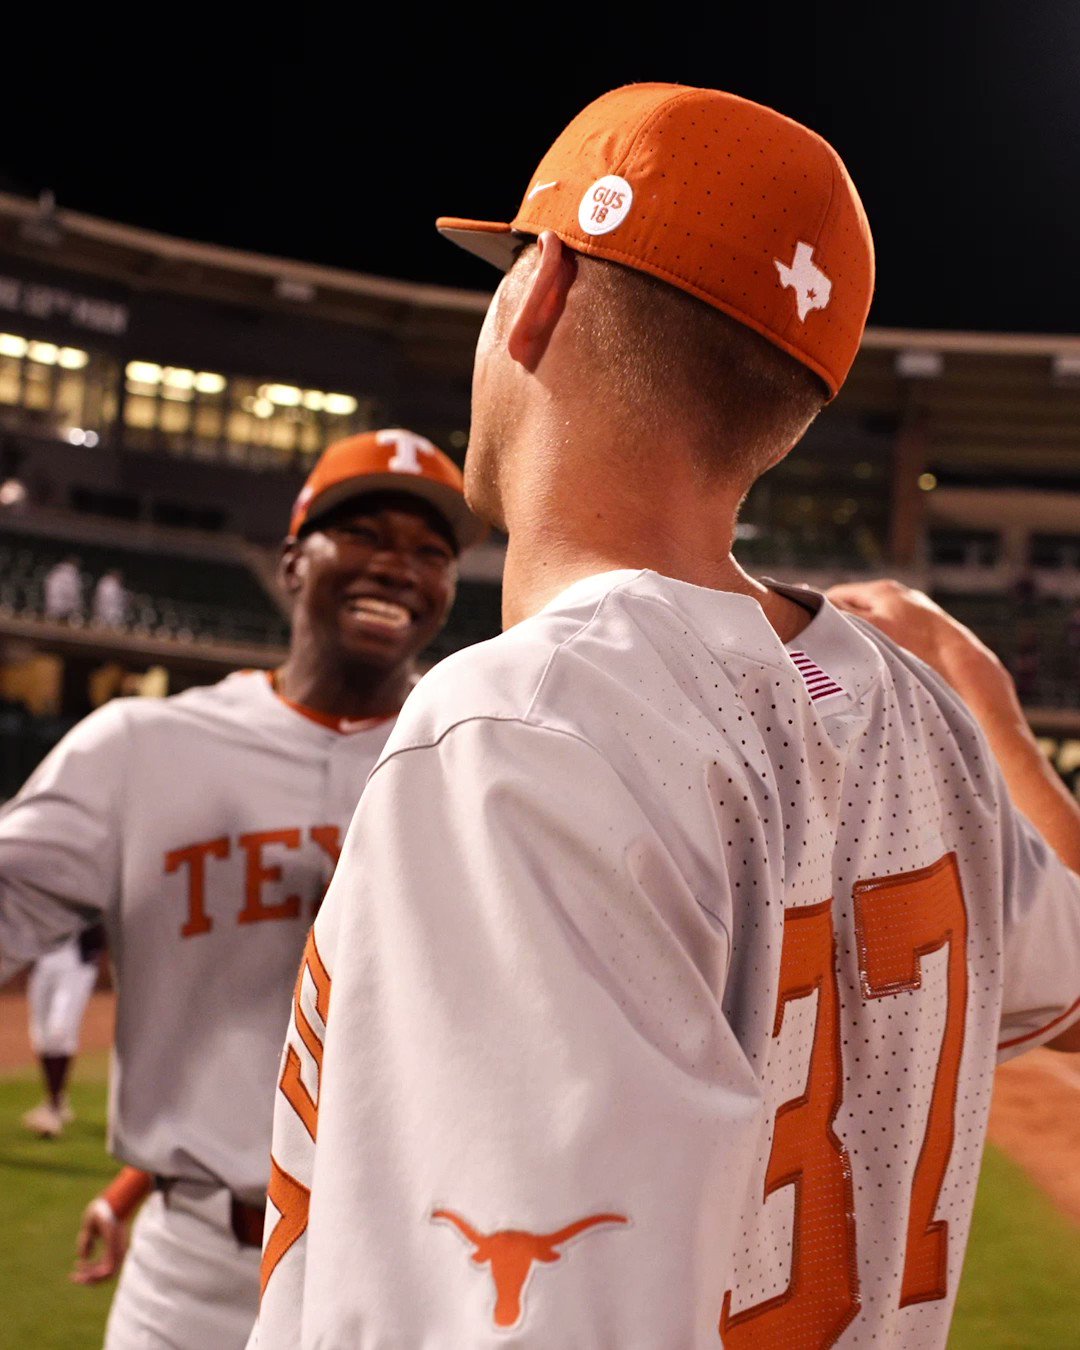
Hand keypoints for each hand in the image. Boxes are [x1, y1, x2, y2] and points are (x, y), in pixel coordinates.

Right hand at [70, 1197, 127, 1284]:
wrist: (109, 1202)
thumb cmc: (102, 1210)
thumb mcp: (90, 1227)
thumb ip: (87, 1241)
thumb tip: (83, 1257)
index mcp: (115, 1245)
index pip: (104, 1265)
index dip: (90, 1270)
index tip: (76, 1265)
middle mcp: (119, 1250)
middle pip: (106, 1274)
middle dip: (89, 1278)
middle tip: (73, 1277)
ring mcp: (119, 1251)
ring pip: (107, 1275)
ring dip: (91, 1279)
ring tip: (76, 1276)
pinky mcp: (116, 1250)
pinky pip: (108, 1270)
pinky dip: (96, 1274)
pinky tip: (82, 1266)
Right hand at [826, 579, 1022, 725]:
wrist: (966, 671)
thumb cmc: (916, 647)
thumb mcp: (871, 628)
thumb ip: (841, 615)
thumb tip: (811, 603)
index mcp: (883, 590)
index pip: (836, 595)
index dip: (819, 613)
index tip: (805, 632)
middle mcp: (900, 597)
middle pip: (856, 609)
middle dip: (840, 627)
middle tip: (824, 651)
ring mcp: (915, 615)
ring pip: (875, 625)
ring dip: (862, 639)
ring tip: (852, 661)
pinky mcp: (927, 634)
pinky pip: (894, 637)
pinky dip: (882, 647)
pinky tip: (879, 665)